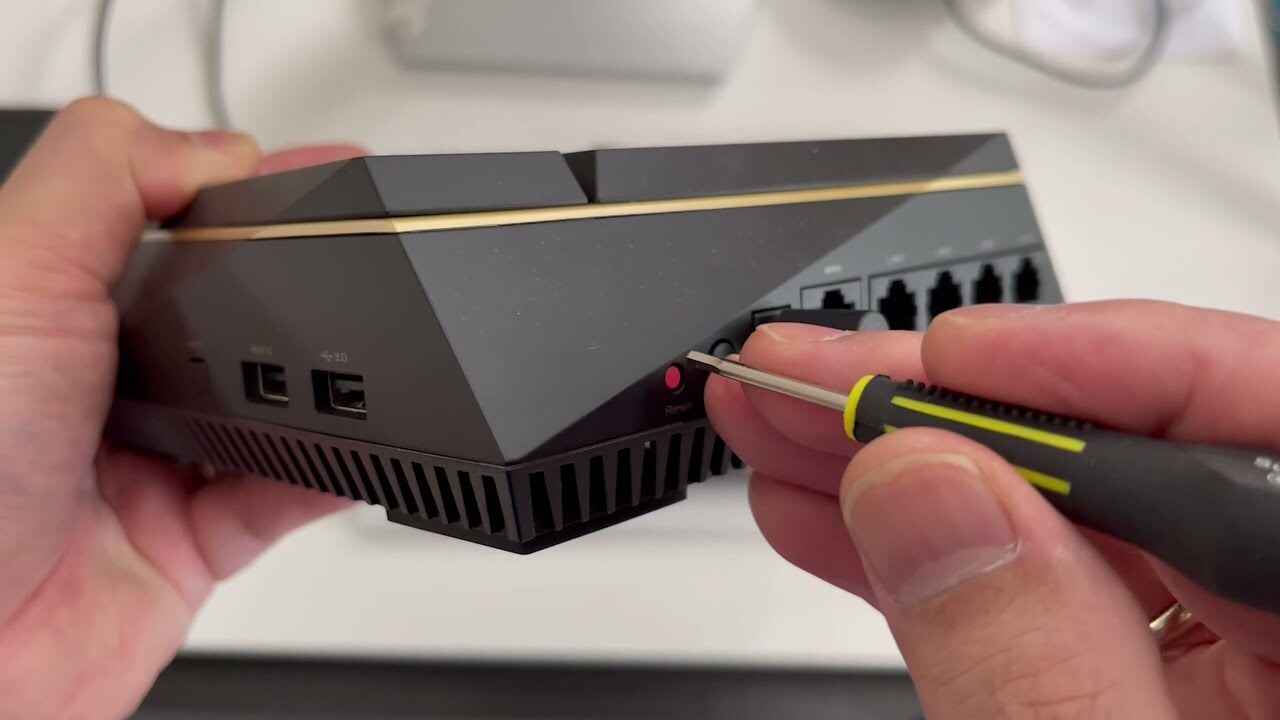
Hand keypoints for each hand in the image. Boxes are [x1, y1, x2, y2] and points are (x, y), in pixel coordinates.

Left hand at [0, 98, 364, 718]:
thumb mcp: (13, 271)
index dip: (242, 190)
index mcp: (49, 305)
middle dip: (301, 289)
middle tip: (368, 258)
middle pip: (228, 316)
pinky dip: (332, 477)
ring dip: (325, 390)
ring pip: (268, 409)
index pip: (164, 221)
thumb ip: (106, 178)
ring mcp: (146, 464)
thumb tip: (213, 147)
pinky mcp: (187, 545)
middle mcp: (98, 383)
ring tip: (375, 359)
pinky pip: (284, 499)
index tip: (318, 171)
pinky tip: (363, 449)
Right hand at [708, 301, 1279, 717]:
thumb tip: (925, 489)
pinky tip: (829, 520)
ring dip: (907, 477)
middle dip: (950, 415)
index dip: (1088, 367)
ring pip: (1066, 520)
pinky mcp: (1146, 684)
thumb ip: (1030, 661)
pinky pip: (1038, 592)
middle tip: (807, 381)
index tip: (937, 357)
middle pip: (1137, 456)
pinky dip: (926, 562)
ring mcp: (1230, 657)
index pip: (1251, 417)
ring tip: (782, 439)